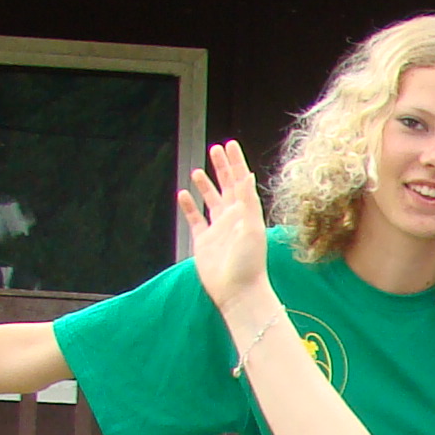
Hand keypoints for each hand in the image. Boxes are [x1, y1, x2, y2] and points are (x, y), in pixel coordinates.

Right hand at [176, 141, 271, 316]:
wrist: (237, 291)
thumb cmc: (249, 261)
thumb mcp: (251, 227)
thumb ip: (248, 200)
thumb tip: (246, 174)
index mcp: (246, 212)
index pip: (240, 181)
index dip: (235, 162)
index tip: (230, 143)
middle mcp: (233, 218)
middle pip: (226, 186)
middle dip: (221, 167)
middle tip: (215, 148)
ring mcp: (218, 229)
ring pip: (210, 201)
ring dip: (205, 185)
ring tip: (197, 170)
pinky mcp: (203, 242)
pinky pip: (195, 220)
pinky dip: (189, 207)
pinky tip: (182, 194)